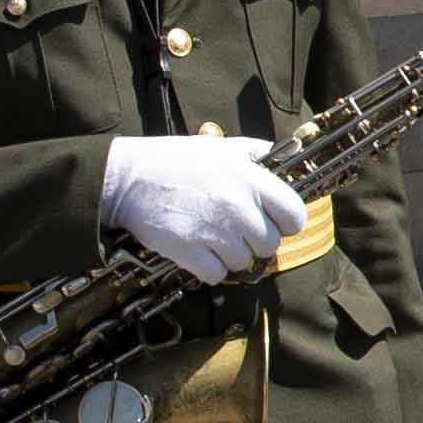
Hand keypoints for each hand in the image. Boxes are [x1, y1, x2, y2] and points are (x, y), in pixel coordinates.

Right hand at [104, 133, 303, 282]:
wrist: (128, 178)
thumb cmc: (176, 161)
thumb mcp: (222, 147)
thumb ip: (258, 153)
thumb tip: (289, 159)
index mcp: (250, 178)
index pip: (294, 215)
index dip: (286, 222)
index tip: (274, 221)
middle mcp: (236, 205)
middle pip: (269, 244)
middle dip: (254, 240)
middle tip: (235, 229)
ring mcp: (213, 230)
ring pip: (243, 261)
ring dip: (230, 254)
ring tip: (211, 235)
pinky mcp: (189, 250)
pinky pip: (217, 274)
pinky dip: (209, 268)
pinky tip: (198, 250)